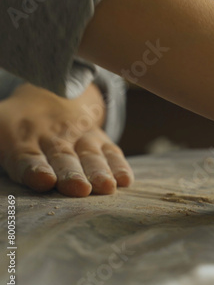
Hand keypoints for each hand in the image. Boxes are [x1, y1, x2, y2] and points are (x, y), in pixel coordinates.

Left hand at [0, 83, 133, 196]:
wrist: (54, 95)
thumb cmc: (17, 124)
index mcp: (20, 139)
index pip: (26, 156)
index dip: (33, 168)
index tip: (42, 180)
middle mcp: (52, 138)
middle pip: (62, 157)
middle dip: (71, 173)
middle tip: (80, 189)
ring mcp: (80, 137)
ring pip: (90, 155)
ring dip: (99, 171)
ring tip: (108, 187)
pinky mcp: (100, 140)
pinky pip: (111, 151)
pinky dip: (119, 165)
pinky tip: (125, 180)